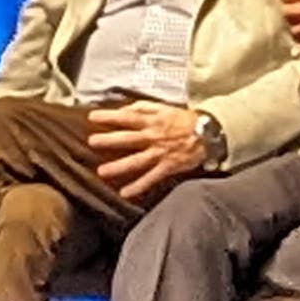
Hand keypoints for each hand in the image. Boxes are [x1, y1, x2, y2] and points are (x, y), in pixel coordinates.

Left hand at [87, 100, 208, 201]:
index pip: (126, 117)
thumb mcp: (163, 107)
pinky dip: (138, 186)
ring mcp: (159, 153)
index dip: (109, 116)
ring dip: (119, 166)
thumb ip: (143, 107)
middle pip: (127, 139)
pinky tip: (125, 193)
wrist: (207, 133)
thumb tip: (124, 109)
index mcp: (151, 121)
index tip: (93, 116)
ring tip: (102, 172)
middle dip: (109, 140)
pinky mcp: (167, 166)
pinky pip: (151, 178)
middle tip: (92, 142)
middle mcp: (153, 137)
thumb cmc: (183, 120)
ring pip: (136, 160)